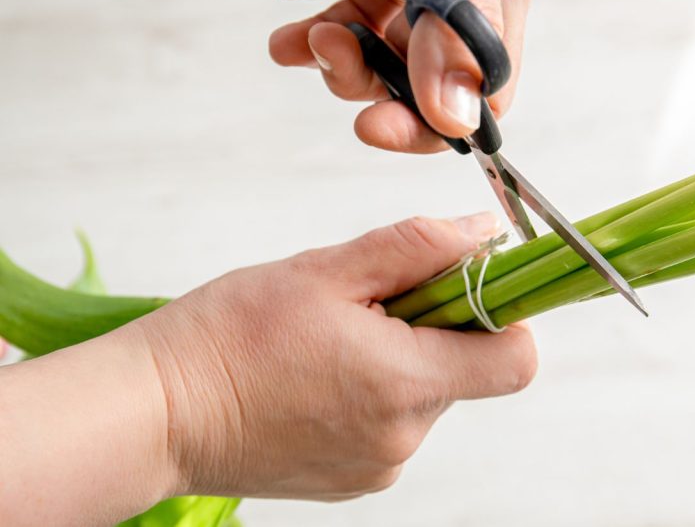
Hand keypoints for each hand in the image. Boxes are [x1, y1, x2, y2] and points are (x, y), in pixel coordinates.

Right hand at [145, 213, 536, 499]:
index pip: (514, 360)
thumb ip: (415, 248)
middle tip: (369, 306)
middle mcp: (402, 437)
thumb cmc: (228, 338)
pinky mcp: (358, 481)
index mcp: (403, 382)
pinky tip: (321, 377)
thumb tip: (481, 235)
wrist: (158, 414)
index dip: (504, 314)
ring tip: (332, 344)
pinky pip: (394, 425)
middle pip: (467, 371)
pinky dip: (375, 394)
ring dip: (400, 360)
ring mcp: (380, 466)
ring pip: (428, 395)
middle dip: (434, 328)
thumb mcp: (325, 271)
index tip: (470, 285)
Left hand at [269, 0, 533, 152]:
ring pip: (368, 32)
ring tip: (293, 39)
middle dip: (360, 76)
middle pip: (410, 73)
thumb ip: (459, 31)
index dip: (422, 127)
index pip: (470, 99)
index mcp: (487, 7)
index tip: (371, 127)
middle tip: (325, 50)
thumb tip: (455, 122)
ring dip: (328, 46)